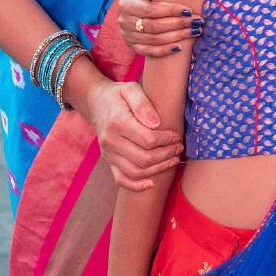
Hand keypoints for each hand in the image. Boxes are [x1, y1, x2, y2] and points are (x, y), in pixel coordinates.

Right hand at [83, 68, 181, 190]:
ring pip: (136, 171)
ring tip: (173, 159)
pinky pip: (121, 179)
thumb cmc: (118, 96)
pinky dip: (136, 186)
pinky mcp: (109, 161)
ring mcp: (108, 153)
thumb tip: (156, 124)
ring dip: (158, 169)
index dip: (166, 140)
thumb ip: (143, 104)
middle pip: (144, 158)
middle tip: (179, 148)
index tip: (176, 136)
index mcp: (117, 123)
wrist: (97, 103)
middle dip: (166, 155)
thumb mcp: (131, 89)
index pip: (148, 139)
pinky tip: (151, 183)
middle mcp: (110, 141)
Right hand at [117, 0, 196, 55]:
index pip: (150, 10)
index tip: (189, 10)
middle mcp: (124, 21)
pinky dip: (164, 51)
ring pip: (154, 40)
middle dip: (178, 24)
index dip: (171, 11)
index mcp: (126, 4)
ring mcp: (127, 35)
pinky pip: (148, 52)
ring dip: (176, 37)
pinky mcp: (132, 45)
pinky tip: (180, 47)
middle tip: (197, 21)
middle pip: (154, 26)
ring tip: (195, 31)